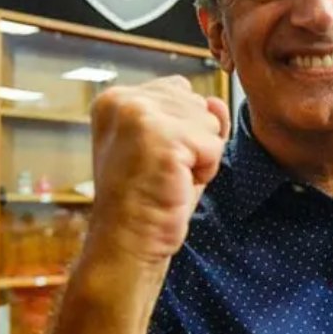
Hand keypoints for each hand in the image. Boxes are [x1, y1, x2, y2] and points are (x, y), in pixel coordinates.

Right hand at [83, 76, 229, 278]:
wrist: (127, 243)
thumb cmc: (147, 200)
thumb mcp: (170, 148)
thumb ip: (193, 117)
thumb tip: (217, 102)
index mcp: (115, 98)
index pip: (179, 90)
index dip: (180, 129)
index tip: (153, 158)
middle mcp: (123, 100)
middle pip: (197, 103)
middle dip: (192, 142)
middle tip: (161, 172)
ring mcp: (140, 116)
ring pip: (208, 122)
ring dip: (199, 157)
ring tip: (168, 178)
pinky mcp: (162, 137)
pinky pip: (213, 145)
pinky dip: (205, 170)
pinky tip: (176, 185)